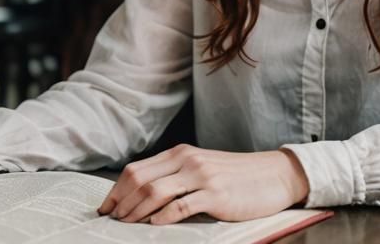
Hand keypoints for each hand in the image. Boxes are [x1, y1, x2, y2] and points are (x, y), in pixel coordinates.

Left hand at [96, 145, 309, 224]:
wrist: (274, 175)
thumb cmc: (236, 176)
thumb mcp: (201, 168)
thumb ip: (175, 176)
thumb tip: (143, 197)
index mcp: (180, 153)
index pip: (136, 169)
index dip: (116, 190)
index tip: (106, 207)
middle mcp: (187, 160)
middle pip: (140, 179)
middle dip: (121, 201)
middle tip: (112, 219)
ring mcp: (201, 176)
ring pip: (155, 191)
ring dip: (136, 210)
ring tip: (127, 224)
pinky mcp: (216, 194)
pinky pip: (181, 206)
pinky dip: (163, 217)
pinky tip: (154, 225)